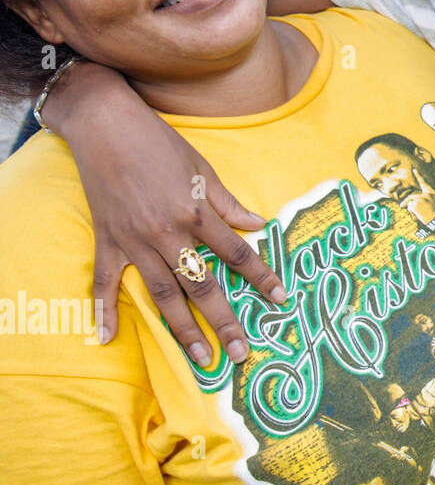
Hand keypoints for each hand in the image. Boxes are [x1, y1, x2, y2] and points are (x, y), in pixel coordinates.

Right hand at [51, 64, 284, 362]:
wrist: (106, 126)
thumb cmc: (160, 143)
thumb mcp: (204, 168)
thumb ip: (229, 203)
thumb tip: (258, 225)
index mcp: (196, 212)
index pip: (237, 253)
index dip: (261, 277)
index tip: (280, 300)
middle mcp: (167, 233)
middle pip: (201, 285)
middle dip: (224, 321)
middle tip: (241, 353)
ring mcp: (134, 240)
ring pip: (162, 294)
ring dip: (182, 329)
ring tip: (200, 358)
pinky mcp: (107, 240)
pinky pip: (106, 282)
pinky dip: (104, 310)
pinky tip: (107, 337)